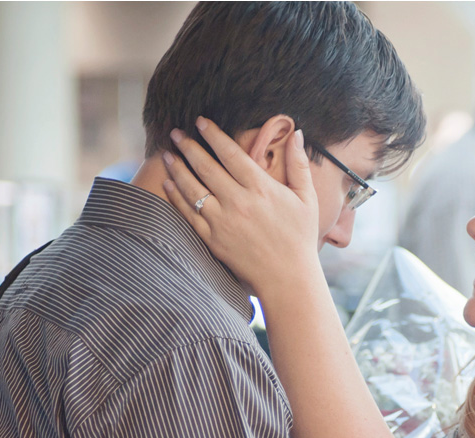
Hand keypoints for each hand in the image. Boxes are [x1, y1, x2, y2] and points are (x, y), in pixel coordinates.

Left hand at [161, 117, 319, 300]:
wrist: (288, 279)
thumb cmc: (300, 238)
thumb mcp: (307, 199)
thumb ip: (299, 165)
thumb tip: (298, 133)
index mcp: (260, 188)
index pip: (230, 153)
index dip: (213, 134)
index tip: (201, 122)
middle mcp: (238, 202)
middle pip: (206, 166)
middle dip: (188, 146)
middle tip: (176, 133)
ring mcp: (222, 221)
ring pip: (192, 188)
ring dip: (177, 169)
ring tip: (167, 155)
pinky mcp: (212, 240)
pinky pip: (189, 214)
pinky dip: (176, 197)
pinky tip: (169, 185)